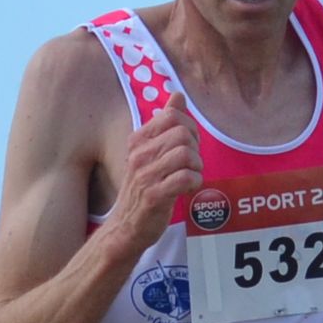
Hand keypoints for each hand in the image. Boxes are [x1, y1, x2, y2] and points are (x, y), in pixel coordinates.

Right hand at [104, 96, 203, 251]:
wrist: (125, 227)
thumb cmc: (143, 188)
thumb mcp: (151, 152)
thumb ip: (165, 123)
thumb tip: (177, 95)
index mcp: (138, 140)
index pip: (172, 116)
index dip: (189, 128)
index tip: (188, 145)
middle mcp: (139, 155)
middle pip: (182, 134)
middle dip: (195, 149)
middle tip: (191, 164)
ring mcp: (145, 175)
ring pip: (186, 155)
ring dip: (196, 167)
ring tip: (189, 176)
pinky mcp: (154, 196)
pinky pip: (185, 178)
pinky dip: (194, 182)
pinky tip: (188, 189)